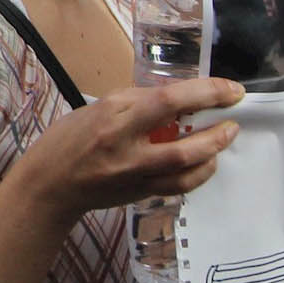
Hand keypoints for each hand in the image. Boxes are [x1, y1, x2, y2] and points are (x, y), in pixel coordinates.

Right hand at [11, 76, 243, 225]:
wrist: (48, 184)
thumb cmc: (67, 139)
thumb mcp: (96, 108)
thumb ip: (134, 103)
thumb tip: (174, 99)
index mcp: (112, 115)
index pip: (168, 99)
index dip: (206, 92)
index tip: (230, 89)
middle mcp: (124, 145)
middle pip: (183, 139)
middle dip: (217, 128)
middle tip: (234, 117)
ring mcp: (133, 174)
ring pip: (186, 167)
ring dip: (213, 151)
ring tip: (225, 137)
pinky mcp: (139, 193)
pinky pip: (179, 185)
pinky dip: (199, 172)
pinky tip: (206, 162)